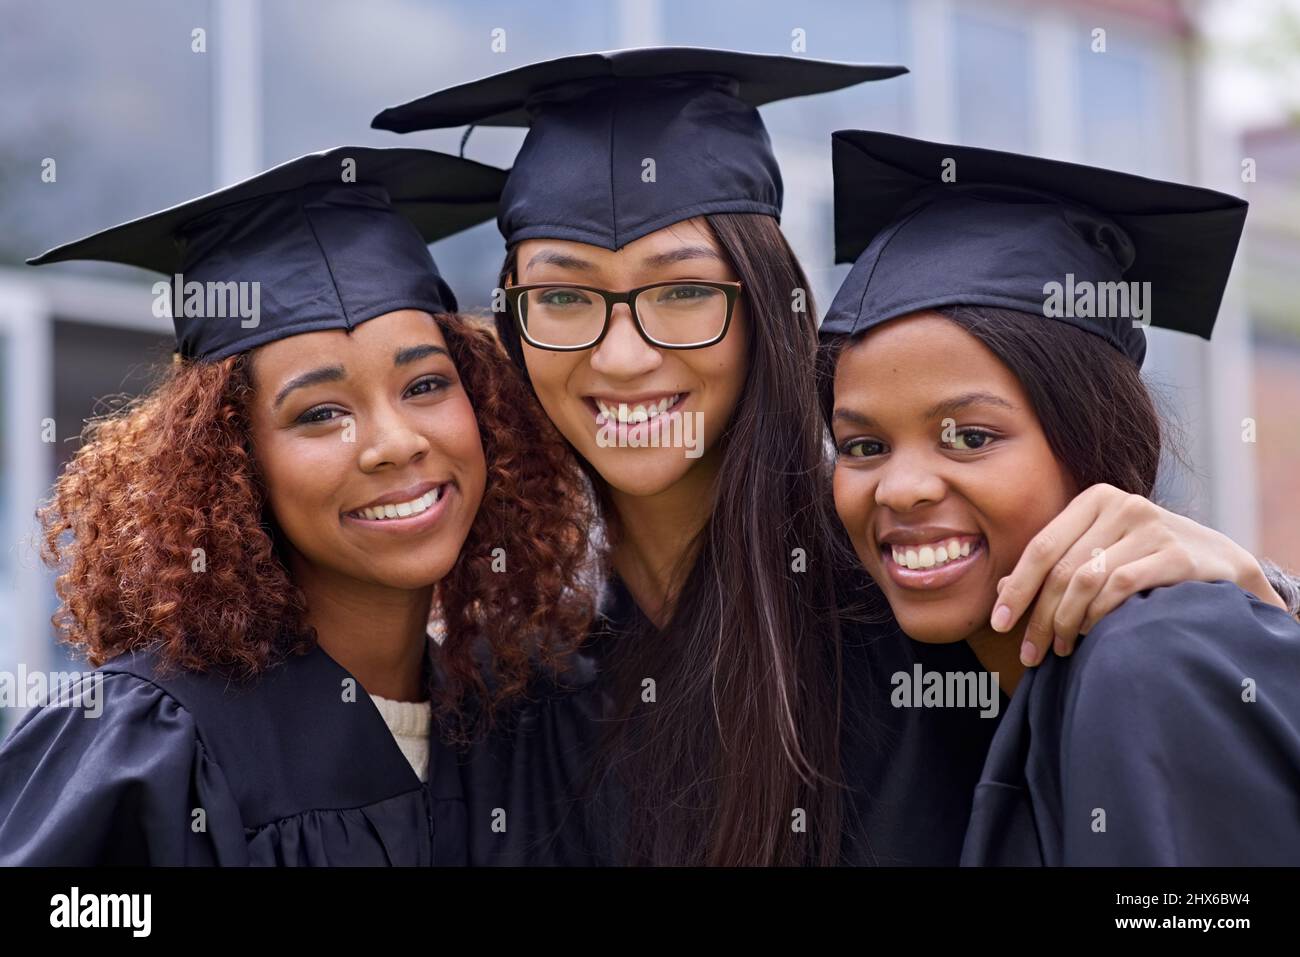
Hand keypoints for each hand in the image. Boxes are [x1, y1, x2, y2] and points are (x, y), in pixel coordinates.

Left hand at [990, 483, 1285, 665]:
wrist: (1220, 561)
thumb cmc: (1145, 558)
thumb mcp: (1100, 550)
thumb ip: (1058, 564)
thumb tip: (1001, 592)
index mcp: (1094, 499)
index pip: (1041, 546)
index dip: (1016, 587)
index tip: (999, 622)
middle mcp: (1121, 505)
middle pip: (1062, 568)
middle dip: (1039, 616)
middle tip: (1029, 652)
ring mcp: (1151, 526)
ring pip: (1087, 579)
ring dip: (1066, 622)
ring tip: (1061, 649)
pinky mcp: (1176, 553)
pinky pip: (1121, 587)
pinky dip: (1099, 615)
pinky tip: (1092, 635)